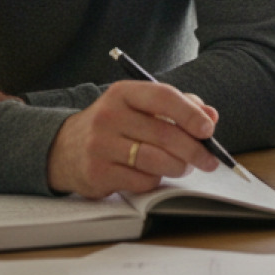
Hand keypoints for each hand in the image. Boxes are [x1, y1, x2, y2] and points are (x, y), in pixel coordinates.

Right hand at [47, 81, 221, 198]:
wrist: (63, 149)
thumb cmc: (114, 126)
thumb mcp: (139, 107)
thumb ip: (177, 107)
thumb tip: (210, 115)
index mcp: (122, 93)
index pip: (163, 97)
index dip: (191, 114)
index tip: (209, 129)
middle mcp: (108, 116)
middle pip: (164, 134)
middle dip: (194, 149)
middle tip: (209, 159)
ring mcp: (100, 146)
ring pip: (155, 160)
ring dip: (178, 167)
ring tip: (184, 167)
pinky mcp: (97, 173)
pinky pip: (141, 181)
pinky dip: (155, 181)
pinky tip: (153, 175)